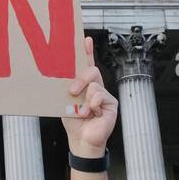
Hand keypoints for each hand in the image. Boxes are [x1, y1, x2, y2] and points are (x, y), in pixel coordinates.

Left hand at [62, 37, 117, 155]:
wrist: (81, 139)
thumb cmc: (73, 122)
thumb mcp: (66, 102)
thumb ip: (69, 89)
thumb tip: (67, 80)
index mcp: (84, 85)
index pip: (87, 65)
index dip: (87, 52)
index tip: (85, 39)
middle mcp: (96, 87)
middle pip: (91, 71)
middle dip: (80, 80)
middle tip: (71, 92)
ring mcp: (105, 94)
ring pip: (94, 85)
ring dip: (84, 100)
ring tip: (82, 113)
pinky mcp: (112, 103)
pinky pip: (100, 96)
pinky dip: (92, 106)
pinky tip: (92, 114)